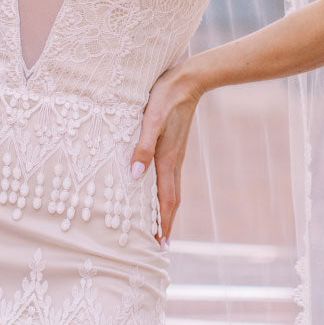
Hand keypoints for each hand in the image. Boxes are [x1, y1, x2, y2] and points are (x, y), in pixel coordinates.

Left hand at [129, 65, 201, 245]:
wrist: (189, 79)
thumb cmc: (166, 97)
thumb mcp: (150, 120)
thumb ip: (142, 147)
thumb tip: (134, 176)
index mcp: (168, 159)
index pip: (167, 200)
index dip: (163, 223)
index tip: (161, 245)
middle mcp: (174, 161)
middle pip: (171, 200)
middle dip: (165, 223)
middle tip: (159, 244)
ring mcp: (175, 154)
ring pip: (171, 188)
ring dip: (165, 209)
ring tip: (158, 224)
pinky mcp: (173, 145)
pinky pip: (169, 176)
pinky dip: (164, 191)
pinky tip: (156, 189)